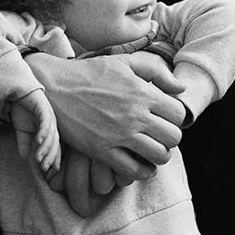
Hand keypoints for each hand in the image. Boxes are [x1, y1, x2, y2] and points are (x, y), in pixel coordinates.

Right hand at [10, 89, 60, 176]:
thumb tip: (24, 158)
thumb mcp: (22, 131)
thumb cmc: (21, 110)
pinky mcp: (44, 109)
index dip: (54, 158)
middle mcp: (52, 124)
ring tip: (39, 158)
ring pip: (50, 136)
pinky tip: (38, 141)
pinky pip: (45, 123)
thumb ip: (24, 144)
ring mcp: (49, 116)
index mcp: (49, 129)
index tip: (51, 171)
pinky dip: (43, 133)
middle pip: (54, 143)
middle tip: (44, 168)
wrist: (17, 92)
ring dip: (45, 148)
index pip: (54, 146)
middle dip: (50, 157)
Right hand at [26, 50, 186, 183]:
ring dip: (158, 155)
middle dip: (169, 138)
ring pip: (159, 156)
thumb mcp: (124, 62)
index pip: (179, 114)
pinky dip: (141, 171)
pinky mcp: (102, 151)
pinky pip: (134, 171)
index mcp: (142, 92)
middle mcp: (134, 115)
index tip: (164, 119)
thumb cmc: (88, 73)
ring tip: (149, 150)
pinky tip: (137, 163)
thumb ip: (155, 70)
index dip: (175, 118)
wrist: (53, 87)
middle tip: (158, 135)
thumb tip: (181, 88)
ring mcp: (119, 135)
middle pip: (174, 137)